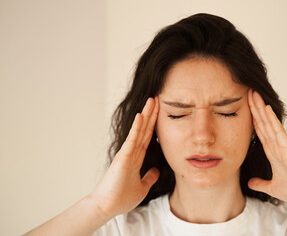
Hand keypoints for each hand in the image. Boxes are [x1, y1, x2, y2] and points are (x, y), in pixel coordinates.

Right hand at [89, 97, 159, 217]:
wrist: (108, 207)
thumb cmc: (121, 198)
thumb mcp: (142, 187)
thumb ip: (149, 177)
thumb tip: (157, 170)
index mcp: (137, 158)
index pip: (148, 137)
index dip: (154, 124)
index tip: (160, 111)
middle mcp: (132, 152)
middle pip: (145, 129)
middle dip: (152, 114)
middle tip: (157, 98)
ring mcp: (127, 153)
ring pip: (139, 130)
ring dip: (146, 115)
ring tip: (152, 100)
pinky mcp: (123, 157)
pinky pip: (132, 139)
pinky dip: (137, 127)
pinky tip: (141, 116)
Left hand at [247, 89, 286, 206]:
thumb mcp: (272, 187)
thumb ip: (261, 183)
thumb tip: (249, 182)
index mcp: (272, 153)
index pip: (259, 131)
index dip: (251, 118)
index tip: (244, 106)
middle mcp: (276, 146)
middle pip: (262, 123)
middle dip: (254, 108)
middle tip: (247, 91)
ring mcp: (282, 146)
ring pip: (269, 124)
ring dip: (260, 109)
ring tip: (253, 94)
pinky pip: (278, 132)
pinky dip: (272, 120)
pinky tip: (266, 109)